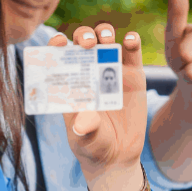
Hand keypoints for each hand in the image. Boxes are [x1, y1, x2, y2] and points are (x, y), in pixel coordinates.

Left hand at [48, 24, 145, 190]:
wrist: (117, 157)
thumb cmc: (92, 146)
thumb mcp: (84, 140)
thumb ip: (84, 130)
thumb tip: (83, 121)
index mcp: (70, 83)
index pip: (59, 56)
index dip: (56, 45)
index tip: (58, 42)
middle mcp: (89, 72)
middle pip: (83, 43)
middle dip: (83, 36)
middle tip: (86, 43)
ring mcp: (112, 72)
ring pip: (107, 42)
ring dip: (104, 33)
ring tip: (105, 38)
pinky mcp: (134, 76)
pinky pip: (133, 54)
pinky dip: (132, 42)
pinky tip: (130, 40)